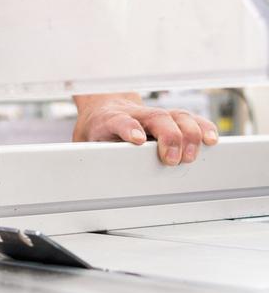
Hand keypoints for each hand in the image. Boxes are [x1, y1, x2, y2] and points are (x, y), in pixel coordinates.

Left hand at [73, 94, 218, 165]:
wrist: (101, 110)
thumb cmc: (95, 131)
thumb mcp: (83, 146)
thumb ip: (85, 160)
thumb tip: (81, 182)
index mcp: (109, 120)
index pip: (119, 120)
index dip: (128, 128)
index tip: (137, 139)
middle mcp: (134, 114)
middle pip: (155, 118)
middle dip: (168, 137)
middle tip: (171, 159)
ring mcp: (153, 115)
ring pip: (175, 116)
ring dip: (188, 134)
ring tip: (192, 155)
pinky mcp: (168, 118)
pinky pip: (189, 119)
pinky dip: (202, 128)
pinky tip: (211, 139)